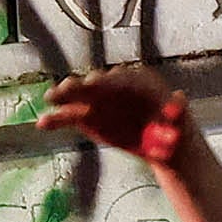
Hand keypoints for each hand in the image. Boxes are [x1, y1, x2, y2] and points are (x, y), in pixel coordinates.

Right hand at [36, 62, 193, 165]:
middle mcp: (115, 87)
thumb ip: (178, 111)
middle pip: (95, 82)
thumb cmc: (174, 127)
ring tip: (49, 99)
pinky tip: (42, 124)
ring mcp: (99, 101)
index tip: (98, 84)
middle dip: (82, 85)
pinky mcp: (88, 118)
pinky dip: (56, 120)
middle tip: (69, 88)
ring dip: (63, 97)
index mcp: (137, 81)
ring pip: (78, 97)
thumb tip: (179, 99)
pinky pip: (69, 117)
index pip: (120, 78)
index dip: (108, 82)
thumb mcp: (180, 120)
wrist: (165, 143)